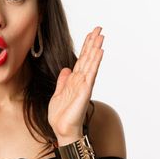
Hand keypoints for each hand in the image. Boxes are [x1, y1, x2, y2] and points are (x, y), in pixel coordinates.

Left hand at [48, 26, 104, 144]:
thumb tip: (66, 69)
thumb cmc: (61, 115)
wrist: (62, 129)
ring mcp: (84, 85)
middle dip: (93, 43)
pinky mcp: (84, 91)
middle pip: (88, 57)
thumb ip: (63, 81)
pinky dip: (95, 62)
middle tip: (99, 28)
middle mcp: (81, 80)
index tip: (91, 34)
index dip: (86, 46)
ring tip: (101, 36)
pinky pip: (90, 73)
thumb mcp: (58, 93)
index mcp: (75, 80)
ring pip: (91, 63)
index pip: (82, 59)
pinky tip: (99, 52)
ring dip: (96, 49)